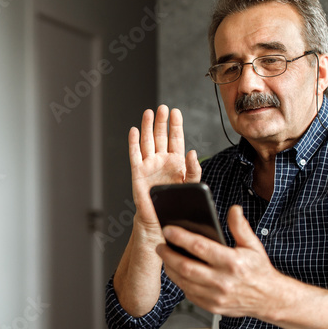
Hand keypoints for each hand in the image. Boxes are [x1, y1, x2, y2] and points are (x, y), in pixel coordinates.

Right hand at [129, 105, 201, 236]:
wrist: (160, 219)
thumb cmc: (176, 204)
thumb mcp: (191, 186)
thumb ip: (194, 169)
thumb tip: (192, 152)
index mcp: (176, 162)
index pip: (176, 139)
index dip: (175, 125)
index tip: (176, 112)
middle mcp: (161, 160)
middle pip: (160, 136)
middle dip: (161, 122)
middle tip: (162, 108)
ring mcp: (149, 165)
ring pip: (147, 141)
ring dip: (148, 127)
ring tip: (149, 113)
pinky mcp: (137, 172)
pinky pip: (135, 154)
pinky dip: (133, 142)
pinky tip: (134, 130)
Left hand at [157, 205, 280, 319]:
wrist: (269, 299)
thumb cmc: (259, 271)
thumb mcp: (253, 246)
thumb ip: (240, 227)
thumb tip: (233, 209)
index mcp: (232, 263)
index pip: (200, 247)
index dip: (180, 237)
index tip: (168, 230)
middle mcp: (223, 281)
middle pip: (186, 266)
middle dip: (168, 255)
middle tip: (160, 245)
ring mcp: (216, 297)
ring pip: (184, 282)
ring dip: (171, 269)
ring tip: (165, 258)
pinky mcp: (212, 307)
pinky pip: (189, 294)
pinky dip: (180, 282)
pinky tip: (177, 272)